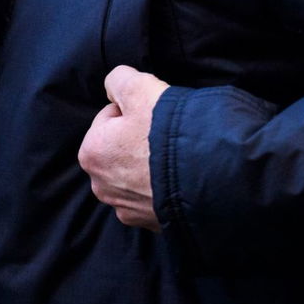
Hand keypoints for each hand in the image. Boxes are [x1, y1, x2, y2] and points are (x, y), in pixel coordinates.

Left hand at [77, 65, 169, 230]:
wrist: (212, 179)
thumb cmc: (169, 132)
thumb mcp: (139, 87)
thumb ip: (118, 79)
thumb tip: (113, 87)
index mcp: (91, 153)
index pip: (112, 117)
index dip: (136, 110)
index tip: (154, 115)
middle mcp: (102, 186)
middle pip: (122, 147)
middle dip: (141, 139)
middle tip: (168, 134)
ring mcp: (127, 209)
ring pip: (138, 173)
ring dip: (152, 163)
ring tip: (177, 156)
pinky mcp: (152, 224)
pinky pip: (155, 195)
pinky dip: (165, 186)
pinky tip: (181, 177)